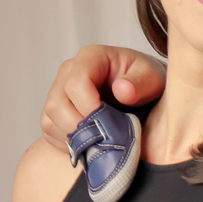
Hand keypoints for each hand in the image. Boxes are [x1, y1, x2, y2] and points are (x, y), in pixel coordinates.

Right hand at [39, 46, 165, 150]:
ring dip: (75, 137)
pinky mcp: (54, 113)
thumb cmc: (145, 82)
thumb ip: (141, 83)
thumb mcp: (153, 78)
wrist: (141, 93)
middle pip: (57, 105)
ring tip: (101, 141)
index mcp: (90, 58)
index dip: (90, 108)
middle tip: (106, 138)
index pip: (76, 84)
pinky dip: (69, 143)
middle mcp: (68, 72)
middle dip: (81, 127)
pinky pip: (50, 132)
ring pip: (50, 120)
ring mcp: (57, 92)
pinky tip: (90, 142)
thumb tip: (122, 90)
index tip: (110, 124)